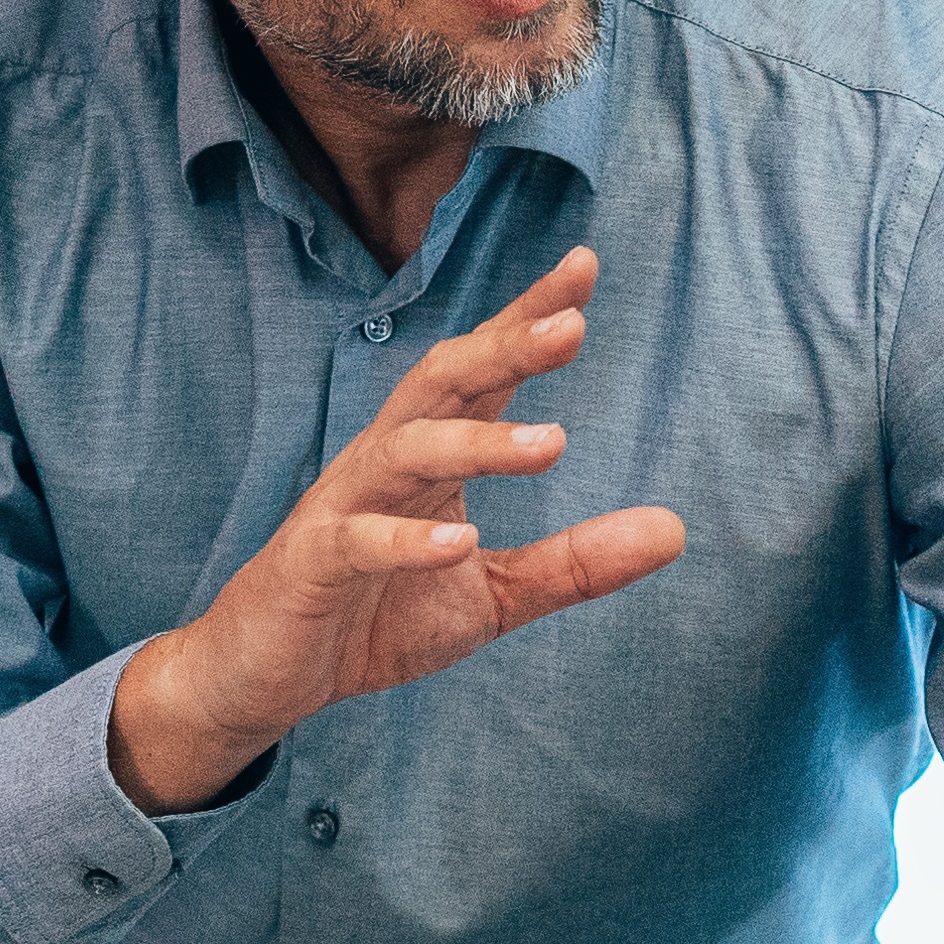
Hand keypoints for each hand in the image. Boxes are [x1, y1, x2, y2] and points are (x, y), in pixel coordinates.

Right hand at [104, 249, 684, 809]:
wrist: (266, 676)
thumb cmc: (376, 616)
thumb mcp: (493, 596)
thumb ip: (576, 564)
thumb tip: (677, 529)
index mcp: (430, 457)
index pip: (483, 373)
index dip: (528, 318)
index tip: (585, 266)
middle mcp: (385, 462)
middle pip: (442, 383)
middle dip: (503, 348)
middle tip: (572, 325)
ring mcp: (342, 507)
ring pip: (404, 450)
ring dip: (476, 444)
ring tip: (551, 444)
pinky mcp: (310, 565)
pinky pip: (356, 541)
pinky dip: (407, 541)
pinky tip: (460, 542)